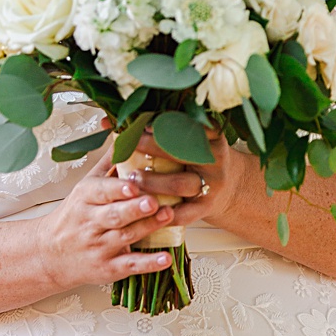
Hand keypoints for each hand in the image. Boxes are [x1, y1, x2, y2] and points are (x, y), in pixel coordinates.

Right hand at [39, 140, 181, 288]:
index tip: (133, 184)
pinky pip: (129, 266)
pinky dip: (148, 264)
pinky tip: (166, 259)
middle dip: (134, 208)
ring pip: (124, 237)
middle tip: (154, 200)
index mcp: (85, 199)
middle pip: (114, 215)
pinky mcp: (107, 269)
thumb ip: (109, 162)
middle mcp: (90, 223)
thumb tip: (127, 130)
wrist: (48, 254)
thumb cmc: (75, 215)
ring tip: (169, 216)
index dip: (117, 189)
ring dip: (147, 228)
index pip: (100, 192)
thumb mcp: (86, 186)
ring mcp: (98, 247)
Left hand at [128, 126, 244, 228]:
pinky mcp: (206, 207)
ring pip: (179, 184)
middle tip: (128, 147)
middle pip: (183, 152)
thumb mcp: (190, 138)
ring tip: (131, 178)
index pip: (191, 125)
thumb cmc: (197, 157)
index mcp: (212, 137)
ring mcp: (212, 184)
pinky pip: (183, 213)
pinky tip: (145, 208)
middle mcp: (215, 159)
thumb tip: (106, 122)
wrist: (228, 187)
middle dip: (152, 148)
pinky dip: (162, 213)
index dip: (166, 124)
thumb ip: (159, 126)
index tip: (143, 123)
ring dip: (152, 182)